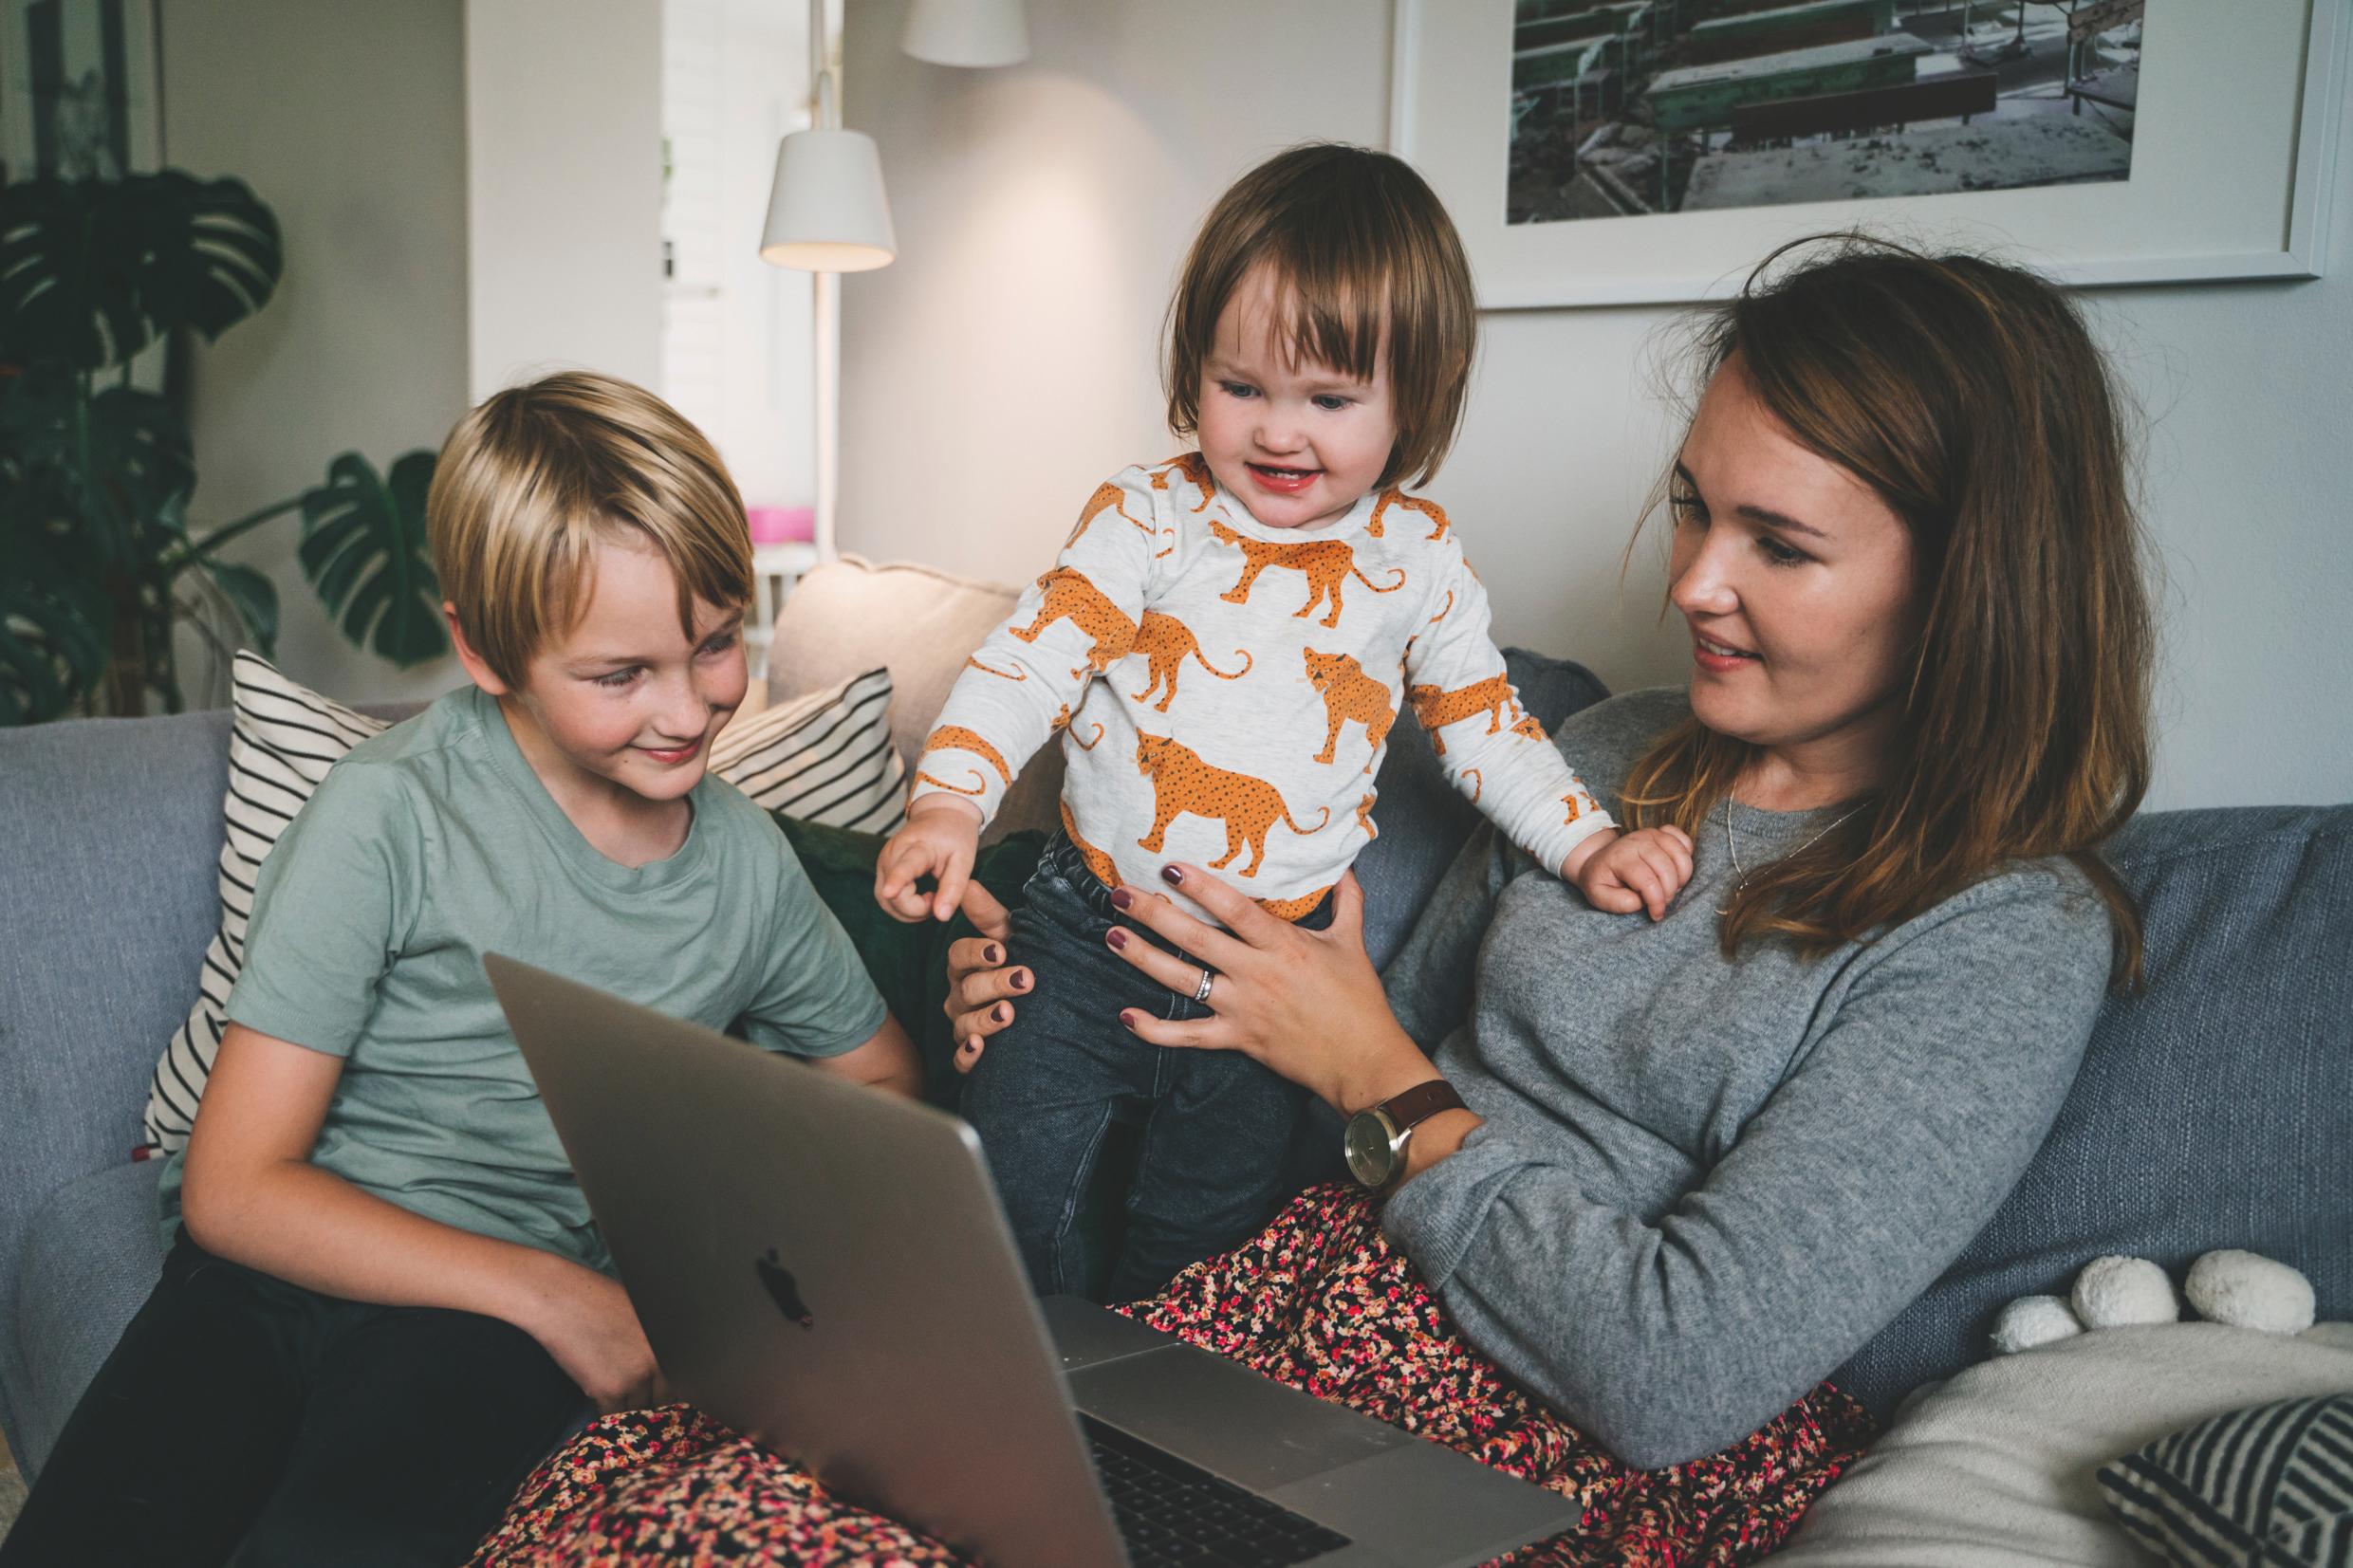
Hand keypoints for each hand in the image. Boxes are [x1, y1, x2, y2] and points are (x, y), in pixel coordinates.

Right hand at [520, 1256, 664, 1412]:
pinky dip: (607, 1417)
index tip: (658, 1396)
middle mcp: (659, 1361)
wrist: (562, 1301)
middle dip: (649, 1403)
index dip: (667, 1391)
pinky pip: (613, 1415)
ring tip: (616, 1406)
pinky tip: (600, 1407)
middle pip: (662, 1399)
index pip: (679, 1380)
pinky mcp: (609, 1390)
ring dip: (627, 1412)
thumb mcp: (641, 1312)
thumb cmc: (597, 1299)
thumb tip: (658, 1360)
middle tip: (637, 1404)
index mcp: (669, 1341)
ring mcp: (636, 1378)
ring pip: (637, 1411)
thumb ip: (654, 1339)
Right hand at [876, 795, 984, 922]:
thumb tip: (942, 916)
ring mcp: (884, 862)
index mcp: (917, 847)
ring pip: (886, 901)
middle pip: (892, 894)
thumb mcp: (964, 860)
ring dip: (908, 911)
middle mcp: (893, 854)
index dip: (897, 881)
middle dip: (916, 909)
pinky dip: (903, 906)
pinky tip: (920, 899)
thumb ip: (953, 889)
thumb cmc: (954, 836)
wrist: (941, 814)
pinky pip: (885, 899)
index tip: (890, 892)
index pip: (905, 866)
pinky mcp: (882, 870)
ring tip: (931, 898)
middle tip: (938, 898)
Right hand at [940, 882, 1020, 1075]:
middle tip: (1025, 979)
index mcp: (965, 965)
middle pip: (967, 990)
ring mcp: (963, 1024)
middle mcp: (959, 995)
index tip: (1001, 950)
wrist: (1038, 1001)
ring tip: (1009, 1014)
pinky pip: (960, 1059)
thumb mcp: (1008, 936)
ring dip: (985, 1020)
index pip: (960, 955)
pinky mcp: (971, 1053)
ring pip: (964, 1025)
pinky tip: (981, 1049)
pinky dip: (968, 1056)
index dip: (978, 952)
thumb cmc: (1019, 961)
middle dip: (995, 983)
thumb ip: (987, 913)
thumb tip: (968, 881)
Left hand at [1097, 866, 1432, 1115]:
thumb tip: (1343, 866)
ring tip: (1112, 936)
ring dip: (1142, 958)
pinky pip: (1188, 1035)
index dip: (1201, 887)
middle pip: (1195, 939)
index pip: (1235, 909)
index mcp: (1283, 945)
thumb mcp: (1352, 942)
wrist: (1361, 1060)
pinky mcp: (1236, 1038)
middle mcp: (1256, 973)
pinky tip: (1126, 1015)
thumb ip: (1346, 900)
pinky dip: (1155, 1029)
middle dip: (1153, 914)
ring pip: (1182, 981)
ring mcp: (1242, 1008)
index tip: (1170, 868)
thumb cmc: (1358, 1000)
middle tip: (1119, 894)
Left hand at [1569, 826, 1694, 920]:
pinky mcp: (1662, 832)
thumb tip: (1642, 902)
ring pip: (1680, 855)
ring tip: (1670, 888)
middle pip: (1667, 870)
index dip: (1657, 902)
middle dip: (1669, 893)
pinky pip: (1685, 841)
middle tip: (1662, 902)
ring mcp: (1652, 834)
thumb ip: (1618, 903)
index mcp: (1620, 858)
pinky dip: (1687, 857)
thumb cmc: (1600, 880)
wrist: (1597, 858)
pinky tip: (1676, 870)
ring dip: (1682, 878)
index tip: (1656, 915)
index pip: (1648, 882)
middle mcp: (1638, 842)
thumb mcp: (1598, 896)